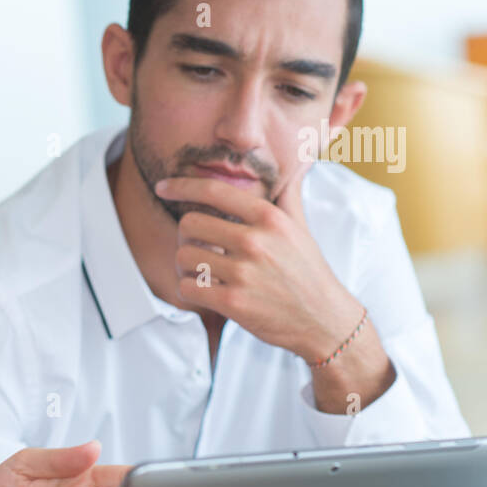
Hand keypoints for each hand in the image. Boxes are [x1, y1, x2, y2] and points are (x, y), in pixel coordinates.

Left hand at [155, 161, 363, 362]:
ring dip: (184, 265)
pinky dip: (188, 289)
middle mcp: (255, 241)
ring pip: (183, 256)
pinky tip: (202, 291)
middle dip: (185, 236)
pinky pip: (186, 287)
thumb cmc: (308, 273)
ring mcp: (243, 273)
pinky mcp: (233, 302)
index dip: (181, 186)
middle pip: (189, 223)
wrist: (324, 321)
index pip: (214, 191)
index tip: (162, 187)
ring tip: (200, 272)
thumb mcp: (302, 229)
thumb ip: (288, 197)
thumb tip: (296, 165)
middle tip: (196, 247)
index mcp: (270, 218)